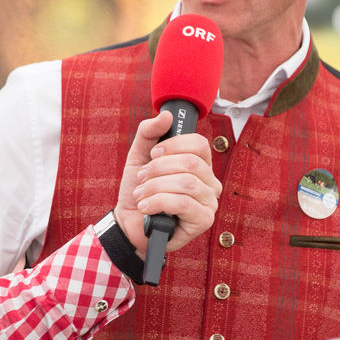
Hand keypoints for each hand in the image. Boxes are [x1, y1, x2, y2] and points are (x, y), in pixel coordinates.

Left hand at [113, 111, 220, 257]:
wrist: (130, 224)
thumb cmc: (139, 191)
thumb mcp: (138, 157)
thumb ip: (148, 133)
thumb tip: (166, 115)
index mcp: (200, 166)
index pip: (199, 144)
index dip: (173, 145)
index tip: (153, 154)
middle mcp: (210, 183)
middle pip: (191, 163)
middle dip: (158, 169)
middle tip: (141, 178)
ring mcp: (209, 203)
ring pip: (186, 182)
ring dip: (154, 187)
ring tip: (141, 196)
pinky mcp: (203, 220)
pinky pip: (182, 203)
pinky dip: (158, 202)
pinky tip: (146, 208)